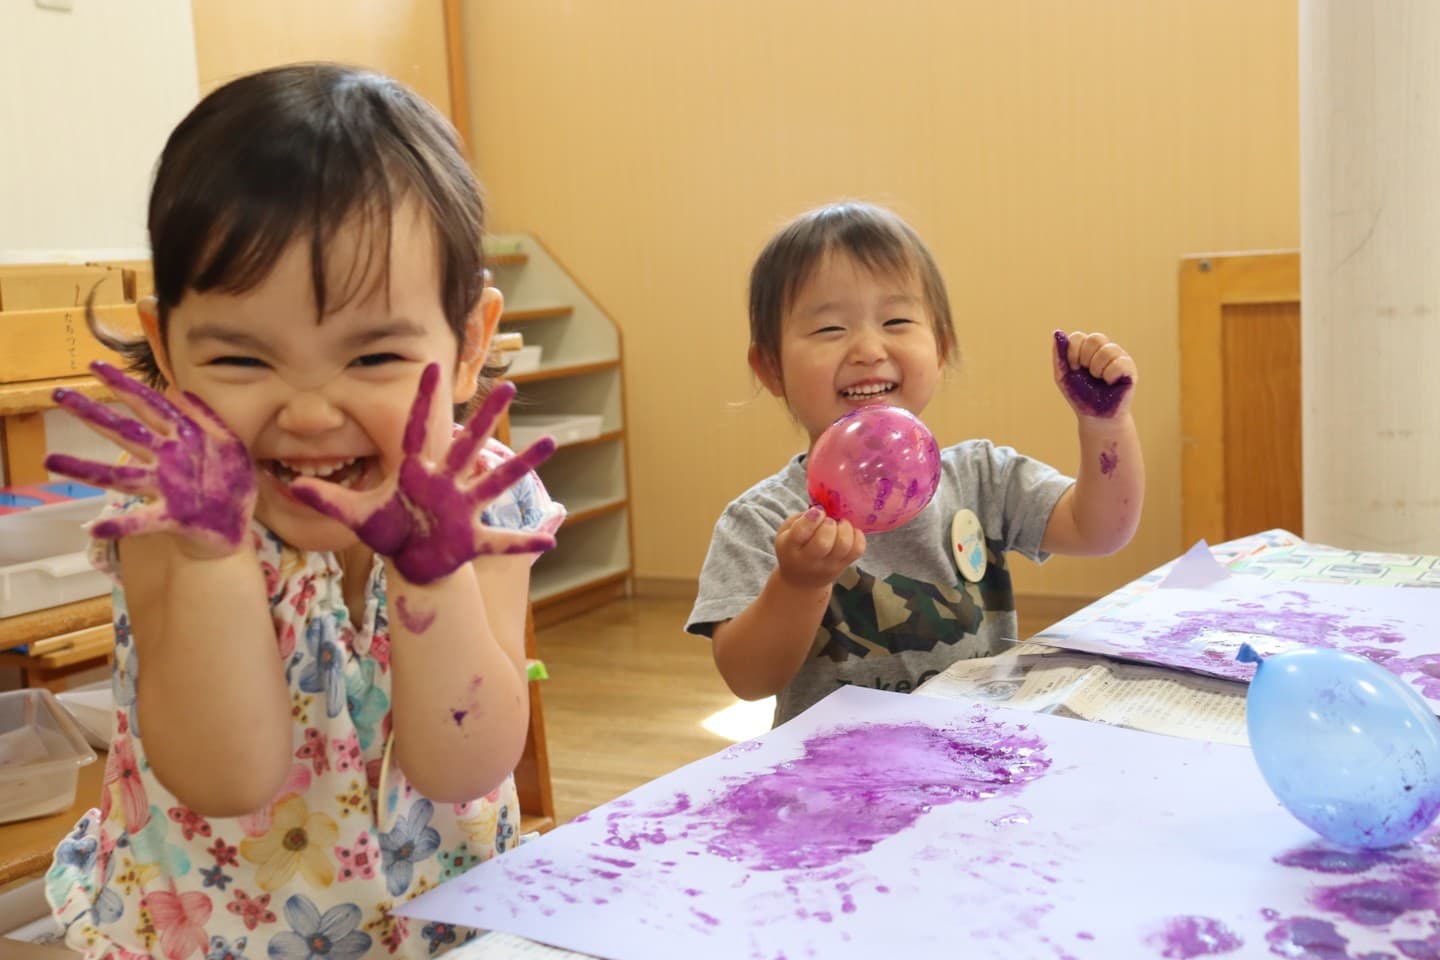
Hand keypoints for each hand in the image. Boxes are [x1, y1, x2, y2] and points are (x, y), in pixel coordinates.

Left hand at [44, 361, 255, 556]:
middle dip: (91, 413)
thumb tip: (179, 391)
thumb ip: (205, 416)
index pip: (149, 405)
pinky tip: (92, 528)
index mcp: (186, 438)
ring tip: (49, 459)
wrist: (238, 528)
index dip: (123, 385)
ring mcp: (168, 488)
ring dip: (84, 469)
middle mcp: (172, 458)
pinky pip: (140, 522)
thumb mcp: (229, 443)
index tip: (95, 367)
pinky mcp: (171, 517)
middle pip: (125, 433)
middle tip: (59, 395)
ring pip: (120, 477)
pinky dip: (119, 526)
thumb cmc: (230, 485)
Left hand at [290, 364, 556, 584]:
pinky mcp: (472, 538)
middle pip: (469, 445)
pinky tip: (551, 541)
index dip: (422, 400)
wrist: (411, 561)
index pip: (417, 430)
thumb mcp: (354, 514)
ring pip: (497, 481)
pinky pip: (501, 543)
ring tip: (551, 441)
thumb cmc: (388, 532)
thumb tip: (284, 483)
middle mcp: (447, 484)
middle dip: (488, 417)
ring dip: (523, 463)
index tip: (430, 366)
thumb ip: (324, 497)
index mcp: (417, 474)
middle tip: (510, 385)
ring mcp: (464, 509)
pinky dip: (524, 543)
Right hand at [774, 507, 865, 590]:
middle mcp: (809, 560)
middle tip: (829, 520)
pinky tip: (849, 532)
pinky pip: (858, 550)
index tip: (817, 512)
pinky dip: (858, 536)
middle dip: (829, 525)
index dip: (812, 518)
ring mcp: (829, 565)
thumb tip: (821, 509)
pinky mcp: (844, 566)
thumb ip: (800, 519)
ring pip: (844, 545)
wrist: (801, 582)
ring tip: (840, 524)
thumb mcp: (785, 533)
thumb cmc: (793, 550)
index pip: (800, 532)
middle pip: (823, 542)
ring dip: (845, 528)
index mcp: (790, 548)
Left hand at [1053, 330, 1136, 418]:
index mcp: (1087, 349)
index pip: (1079, 337)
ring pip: (1107, 349)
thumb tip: (1057, 332)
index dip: (1073, 353)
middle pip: (1095, 338)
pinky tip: (1111, 383)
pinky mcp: (1130, 368)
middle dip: (1085, 359)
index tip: (1074, 369)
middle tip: (1088, 375)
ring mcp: (1118, 357)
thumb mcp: (1063, 376)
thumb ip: (1059, 355)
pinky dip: (1110, 376)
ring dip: (1097, 369)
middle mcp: (1104, 349)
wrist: (1096, 417)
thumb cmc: (1080, 396)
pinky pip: (1119, 362)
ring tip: (1100, 380)